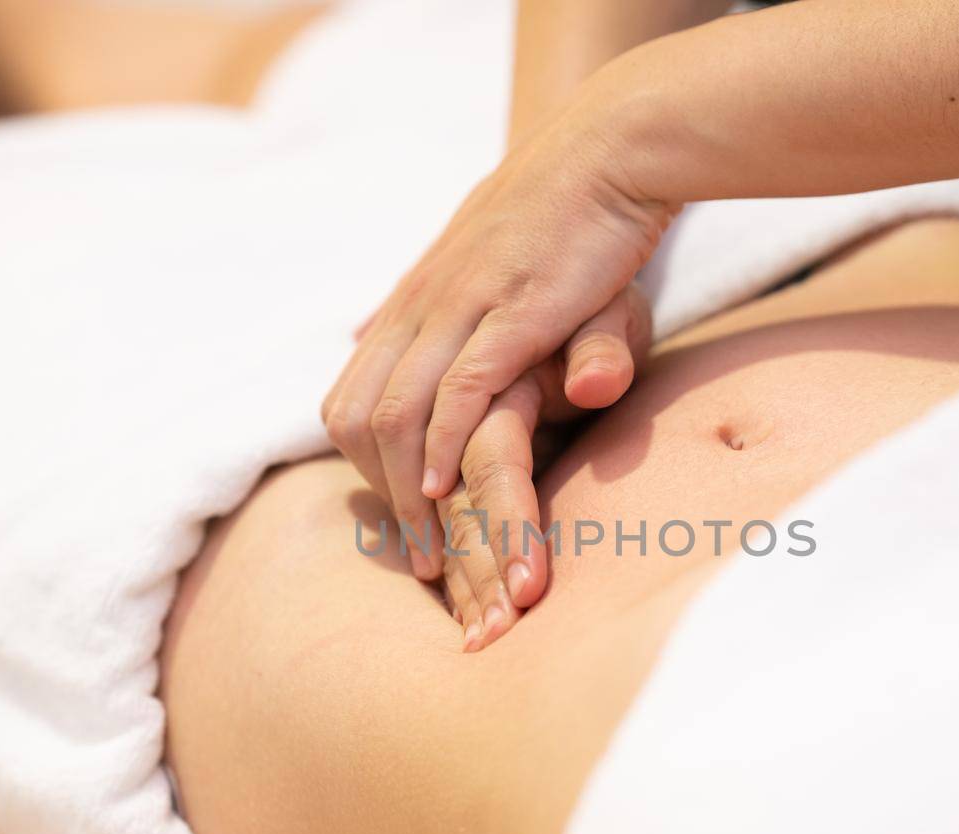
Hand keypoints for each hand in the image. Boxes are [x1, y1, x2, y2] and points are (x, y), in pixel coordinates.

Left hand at [322, 99, 673, 583]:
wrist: (609, 152)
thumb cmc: (564, 222)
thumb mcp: (494, 276)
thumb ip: (442, 319)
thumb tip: (369, 340)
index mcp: (410, 306)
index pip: (349, 400)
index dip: (365, 469)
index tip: (404, 523)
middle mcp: (417, 309)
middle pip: (353, 419)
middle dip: (379, 497)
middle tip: (422, 556)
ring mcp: (456, 310)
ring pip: (392, 415)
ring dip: (407, 494)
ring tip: (436, 553)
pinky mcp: (507, 314)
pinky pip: (454, 392)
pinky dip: (441, 446)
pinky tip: (448, 488)